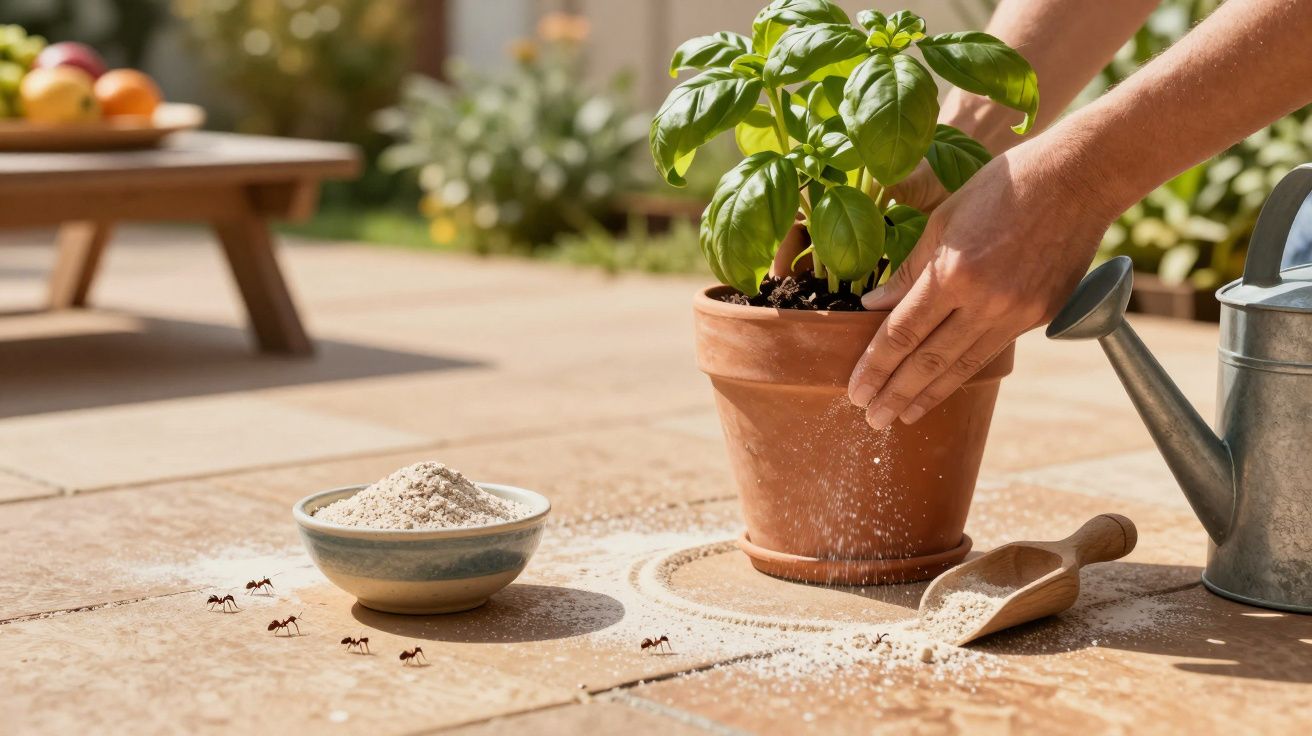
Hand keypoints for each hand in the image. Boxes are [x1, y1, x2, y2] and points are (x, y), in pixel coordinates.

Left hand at [846, 141, 1116, 427]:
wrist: (1078, 179)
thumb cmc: (1002, 188)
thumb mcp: (943, 219)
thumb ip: (909, 269)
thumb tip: (873, 307)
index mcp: (954, 273)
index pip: (902, 333)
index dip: (876, 366)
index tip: (856, 390)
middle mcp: (986, 301)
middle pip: (929, 360)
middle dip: (896, 394)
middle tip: (873, 419)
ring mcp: (1018, 313)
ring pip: (963, 365)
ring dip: (929, 396)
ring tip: (903, 417)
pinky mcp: (1042, 316)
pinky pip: (993, 350)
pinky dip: (965, 373)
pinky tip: (944, 386)